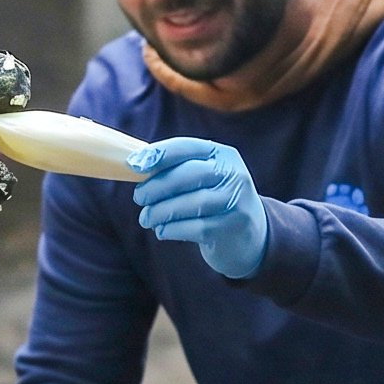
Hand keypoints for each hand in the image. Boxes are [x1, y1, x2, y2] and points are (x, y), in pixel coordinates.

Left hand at [128, 138, 268, 278]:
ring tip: (146, 218)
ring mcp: (236, 201)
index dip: (159, 154)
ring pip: (192, 202)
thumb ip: (177, 169)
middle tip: (139, 197)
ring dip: (161, 211)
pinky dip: (173, 229)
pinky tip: (162, 231)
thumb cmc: (214, 202)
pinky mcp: (233, 227)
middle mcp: (234, 174)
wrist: (249, 235)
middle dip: (157, 185)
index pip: (187, 147)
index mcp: (223, 155)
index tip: (134, 164)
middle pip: (189, 174)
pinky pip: (196, 227)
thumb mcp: (204, 179)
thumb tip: (134, 165)